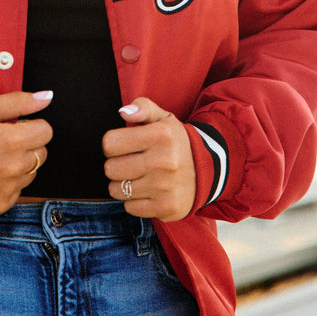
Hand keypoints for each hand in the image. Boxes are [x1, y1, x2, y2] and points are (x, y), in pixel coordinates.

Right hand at [0, 91, 53, 215]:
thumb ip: (19, 102)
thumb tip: (47, 97)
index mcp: (12, 140)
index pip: (46, 132)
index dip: (32, 125)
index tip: (16, 127)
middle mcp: (14, 167)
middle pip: (42, 153)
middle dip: (27, 145)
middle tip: (2, 142)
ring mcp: (8, 189)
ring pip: (31, 172)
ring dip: (19, 164)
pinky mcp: (0, 204)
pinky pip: (18, 190)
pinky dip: (8, 183)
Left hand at [102, 98, 195, 220]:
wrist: (207, 169)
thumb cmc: (174, 141)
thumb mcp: (162, 118)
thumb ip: (142, 107)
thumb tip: (123, 112)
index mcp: (161, 135)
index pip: (110, 143)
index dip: (112, 144)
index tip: (123, 145)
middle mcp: (164, 162)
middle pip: (110, 169)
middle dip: (116, 164)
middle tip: (131, 162)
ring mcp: (165, 187)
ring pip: (116, 190)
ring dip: (123, 184)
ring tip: (139, 176)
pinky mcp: (166, 208)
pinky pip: (129, 207)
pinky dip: (134, 200)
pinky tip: (148, 190)